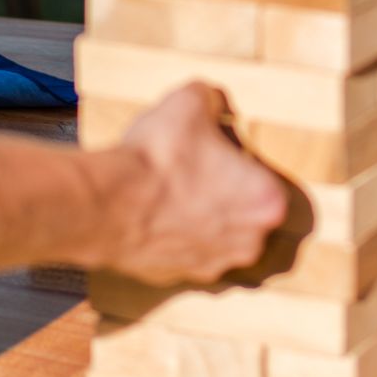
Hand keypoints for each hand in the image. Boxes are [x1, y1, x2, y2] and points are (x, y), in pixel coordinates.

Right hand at [97, 82, 286, 285]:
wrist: (110, 203)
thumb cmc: (159, 159)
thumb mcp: (190, 102)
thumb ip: (210, 98)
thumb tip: (211, 100)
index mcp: (267, 201)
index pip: (263, 176)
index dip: (239, 160)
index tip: (220, 151)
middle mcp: (248, 242)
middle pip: (244, 211)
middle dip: (224, 193)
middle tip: (197, 169)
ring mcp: (212, 265)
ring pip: (215, 236)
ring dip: (199, 218)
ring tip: (172, 190)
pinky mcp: (177, 277)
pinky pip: (183, 252)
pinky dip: (172, 236)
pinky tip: (154, 213)